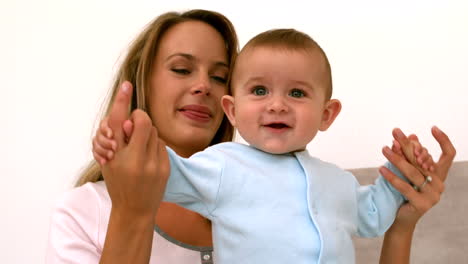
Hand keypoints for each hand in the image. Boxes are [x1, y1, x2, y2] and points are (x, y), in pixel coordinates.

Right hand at [101, 81, 169, 216]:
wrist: (134, 210)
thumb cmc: (118, 183)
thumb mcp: (109, 161)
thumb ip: (117, 139)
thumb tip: (130, 120)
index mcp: (117, 156)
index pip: (120, 122)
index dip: (123, 101)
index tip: (127, 84)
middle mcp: (136, 159)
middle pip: (142, 121)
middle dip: (137, 120)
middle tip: (131, 131)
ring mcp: (153, 164)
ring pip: (154, 132)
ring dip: (146, 134)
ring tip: (139, 151)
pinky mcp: (165, 167)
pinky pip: (161, 144)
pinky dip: (154, 145)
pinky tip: (149, 159)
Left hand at [380, 126, 455, 227]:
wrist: (400, 220)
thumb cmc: (403, 193)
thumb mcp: (407, 172)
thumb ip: (410, 156)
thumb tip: (412, 136)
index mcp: (438, 175)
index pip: (449, 155)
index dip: (444, 140)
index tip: (433, 128)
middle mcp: (439, 184)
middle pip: (423, 159)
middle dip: (407, 144)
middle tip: (395, 131)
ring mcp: (432, 195)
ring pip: (412, 172)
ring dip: (396, 158)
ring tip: (384, 149)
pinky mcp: (422, 204)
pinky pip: (404, 187)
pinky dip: (392, 176)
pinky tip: (381, 168)